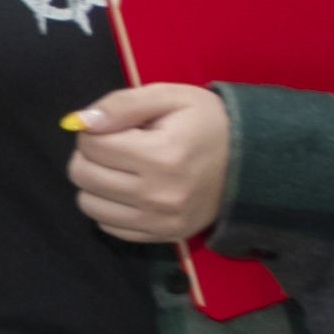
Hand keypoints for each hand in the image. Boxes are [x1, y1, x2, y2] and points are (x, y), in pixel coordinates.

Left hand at [72, 84, 233, 243]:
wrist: (253, 162)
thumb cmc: (208, 123)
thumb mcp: (170, 97)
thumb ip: (121, 104)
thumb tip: (79, 122)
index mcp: (161, 155)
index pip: (90, 145)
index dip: (94, 130)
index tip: (116, 127)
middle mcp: (158, 195)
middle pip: (83, 175)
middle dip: (89, 155)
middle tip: (114, 146)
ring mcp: (161, 221)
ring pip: (89, 204)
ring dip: (95, 183)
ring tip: (121, 169)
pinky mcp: (164, 236)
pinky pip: (108, 227)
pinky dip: (109, 207)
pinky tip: (129, 190)